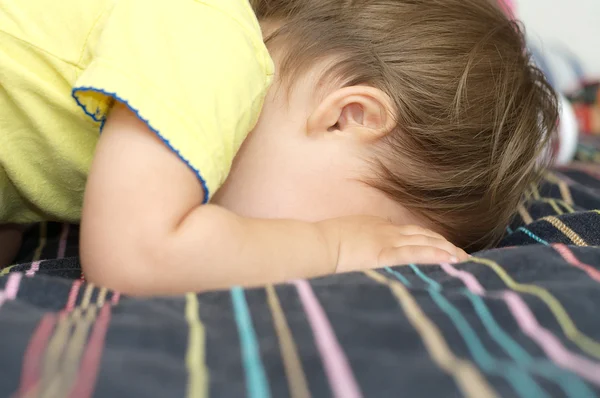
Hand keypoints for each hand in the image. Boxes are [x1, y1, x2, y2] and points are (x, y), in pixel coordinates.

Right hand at [318, 216, 468, 273]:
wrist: (317, 243)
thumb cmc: (323, 242)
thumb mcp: (344, 236)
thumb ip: (359, 240)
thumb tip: (362, 249)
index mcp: (377, 226)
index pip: (410, 232)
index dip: (429, 238)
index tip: (443, 246)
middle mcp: (387, 230)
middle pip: (423, 235)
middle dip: (444, 244)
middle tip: (462, 254)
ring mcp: (387, 240)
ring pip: (424, 243)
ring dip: (446, 250)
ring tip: (463, 259)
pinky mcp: (384, 253)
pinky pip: (415, 253)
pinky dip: (434, 254)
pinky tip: (450, 259)